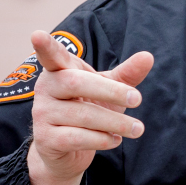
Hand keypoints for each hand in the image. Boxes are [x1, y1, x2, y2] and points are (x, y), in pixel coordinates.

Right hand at [26, 30, 153, 184]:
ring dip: (116, 122)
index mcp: (59, 71)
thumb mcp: (108, 89)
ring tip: (137, 128)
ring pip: (82, 115)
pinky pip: (77, 138)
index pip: (52, 56)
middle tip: (138, 99)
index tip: (37, 35)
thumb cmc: (88, 108)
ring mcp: (42, 114)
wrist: (68, 149)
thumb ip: (126, 74)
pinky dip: (102, 139)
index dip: (46, 47)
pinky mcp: (46, 139)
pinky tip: (115, 140)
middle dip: (111, 91)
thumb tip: (148, 56)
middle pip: (76, 83)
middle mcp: (45, 89)